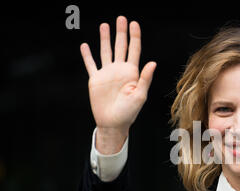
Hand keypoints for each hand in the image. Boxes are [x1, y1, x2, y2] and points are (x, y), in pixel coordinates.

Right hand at [80, 16, 155, 135]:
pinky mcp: (95, 79)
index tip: (134, 23)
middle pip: (120, 47)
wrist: (113, 123)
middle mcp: (120, 70)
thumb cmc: (129, 112)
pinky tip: (85, 45)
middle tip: (121, 18)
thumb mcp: (140, 95)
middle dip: (121, 32)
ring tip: (105, 25)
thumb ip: (145, 78)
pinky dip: (87, 55)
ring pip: (106, 51)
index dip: (134, 36)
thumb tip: (153, 63)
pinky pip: (90, 64)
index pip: (134, 50)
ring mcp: (107, 74)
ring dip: (105, 38)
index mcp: (132, 73)